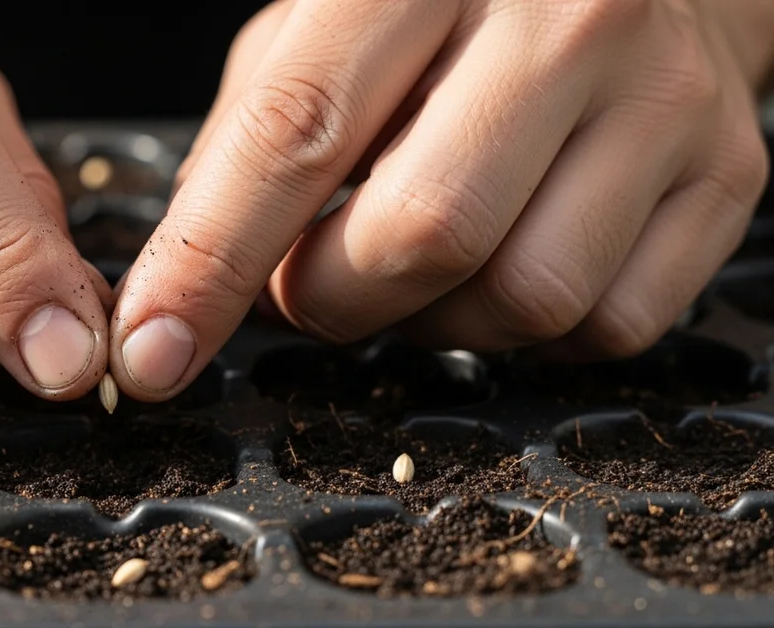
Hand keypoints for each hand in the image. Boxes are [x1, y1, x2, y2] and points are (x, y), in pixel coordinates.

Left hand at [109, 0, 772, 400]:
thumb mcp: (330, 18)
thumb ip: (257, 128)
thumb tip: (194, 267)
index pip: (296, 133)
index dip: (209, 261)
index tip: (152, 351)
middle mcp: (561, 19)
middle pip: (417, 237)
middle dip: (329, 300)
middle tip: (313, 278)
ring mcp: (661, 99)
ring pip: (518, 299)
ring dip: (430, 321)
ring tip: (418, 259)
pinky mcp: (726, 175)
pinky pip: (605, 326)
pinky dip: (525, 331)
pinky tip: (505, 262)